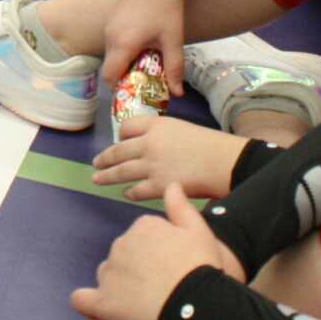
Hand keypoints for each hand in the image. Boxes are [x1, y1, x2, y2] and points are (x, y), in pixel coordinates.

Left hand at [71, 185, 246, 319]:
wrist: (199, 308)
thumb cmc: (203, 270)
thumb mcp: (200, 232)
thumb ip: (181, 207)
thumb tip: (171, 184)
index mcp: (143, 227)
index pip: (142, 238)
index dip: (157, 255)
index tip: (171, 269)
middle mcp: (121, 245)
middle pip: (123, 256)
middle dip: (137, 270)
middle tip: (161, 290)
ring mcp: (110, 273)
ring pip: (107, 276)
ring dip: (118, 287)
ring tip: (143, 306)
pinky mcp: (102, 302)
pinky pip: (82, 299)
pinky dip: (88, 303)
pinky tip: (102, 311)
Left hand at [92, 113, 249, 202]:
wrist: (224, 162)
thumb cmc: (210, 145)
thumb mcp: (182, 129)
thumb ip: (163, 136)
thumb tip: (148, 147)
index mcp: (157, 125)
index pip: (128, 127)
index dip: (120, 136)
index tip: (118, 141)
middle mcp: (149, 143)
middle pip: (118, 151)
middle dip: (105, 158)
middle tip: (96, 163)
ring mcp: (152, 165)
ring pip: (122, 171)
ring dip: (108, 176)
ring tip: (98, 178)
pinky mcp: (159, 186)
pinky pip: (137, 190)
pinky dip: (129, 192)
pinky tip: (126, 193)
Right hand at [101, 0, 192, 93]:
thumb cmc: (167, 8)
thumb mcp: (173, 40)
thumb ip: (174, 68)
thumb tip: (177, 93)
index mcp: (123, 43)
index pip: (109, 75)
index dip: (117, 88)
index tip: (131, 93)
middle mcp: (110, 35)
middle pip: (110, 65)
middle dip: (123, 76)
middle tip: (142, 80)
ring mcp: (109, 24)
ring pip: (111, 52)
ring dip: (123, 61)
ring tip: (144, 61)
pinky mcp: (112, 16)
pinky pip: (112, 40)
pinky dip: (122, 48)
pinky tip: (141, 43)